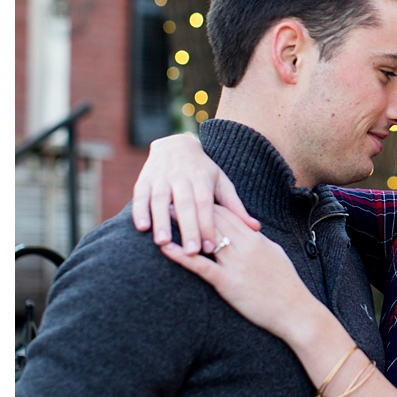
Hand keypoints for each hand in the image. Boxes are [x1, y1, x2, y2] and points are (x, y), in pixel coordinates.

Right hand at [131, 132, 258, 253]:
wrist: (175, 144)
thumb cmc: (202, 171)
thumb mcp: (221, 183)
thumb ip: (235, 207)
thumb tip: (256, 229)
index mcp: (202, 179)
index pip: (205, 204)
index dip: (206, 225)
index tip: (208, 247)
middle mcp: (181, 177)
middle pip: (185, 204)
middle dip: (187, 228)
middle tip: (190, 252)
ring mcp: (161, 178)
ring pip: (160, 200)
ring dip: (161, 221)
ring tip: (163, 242)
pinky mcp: (144, 180)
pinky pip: (140, 196)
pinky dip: (139, 211)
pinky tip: (142, 227)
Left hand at [157, 205, 317, 343]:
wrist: (296, 311)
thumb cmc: (287, 287)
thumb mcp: (274, 256)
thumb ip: (258, 243)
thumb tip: (249, 233)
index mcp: (256, 239)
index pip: (228, 214)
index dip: (207, 203)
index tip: (189, 195)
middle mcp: (245, 246)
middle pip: (214, 220)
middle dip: (190, 207)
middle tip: (169, 197)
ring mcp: (237, 264)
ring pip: (205, 237)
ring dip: (181, 225)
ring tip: (161, 214)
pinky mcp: (229, 283)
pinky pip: (201, 266)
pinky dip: (181, 256)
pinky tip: (166, 248)